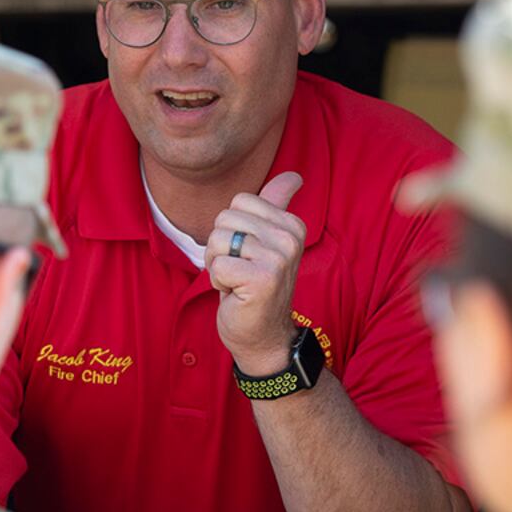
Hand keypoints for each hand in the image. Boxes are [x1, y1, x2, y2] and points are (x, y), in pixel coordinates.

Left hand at [205, 172, 306, 376]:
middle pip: (225, 219)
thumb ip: (276, 205)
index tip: (248, 254)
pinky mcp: (263, 279)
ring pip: (218, 241)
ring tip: (238, 282)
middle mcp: (290, 238)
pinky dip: (218, 282)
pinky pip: (217, 265)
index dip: (232, 229)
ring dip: (218, 265)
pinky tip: (236, 294)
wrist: (263, 335)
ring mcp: (279, 258)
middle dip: (221, 247)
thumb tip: (294, 176)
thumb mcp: (266, 242)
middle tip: (241, 271)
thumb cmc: (257, 286)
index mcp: (292, 224)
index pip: (239, 201)